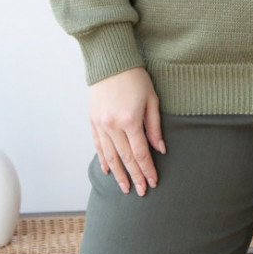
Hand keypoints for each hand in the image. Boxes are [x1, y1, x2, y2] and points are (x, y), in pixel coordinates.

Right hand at [89, 67, 165, 195]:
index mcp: (131, 120)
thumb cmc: (135, 78)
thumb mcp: (151, 99)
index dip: (147, 170)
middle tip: (141, 192)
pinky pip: (98, 145)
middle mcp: (113, 126)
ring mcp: (101, 124)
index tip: (153, 182)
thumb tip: (160, 149)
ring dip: (119, 174)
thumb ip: (154, 126)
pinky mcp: (92, 121)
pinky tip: (108, 170)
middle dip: (135, 177)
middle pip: (126, 159)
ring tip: (125, 188)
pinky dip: (104, 159)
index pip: (141, 153)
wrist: (110, 61)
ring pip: (110, 156)